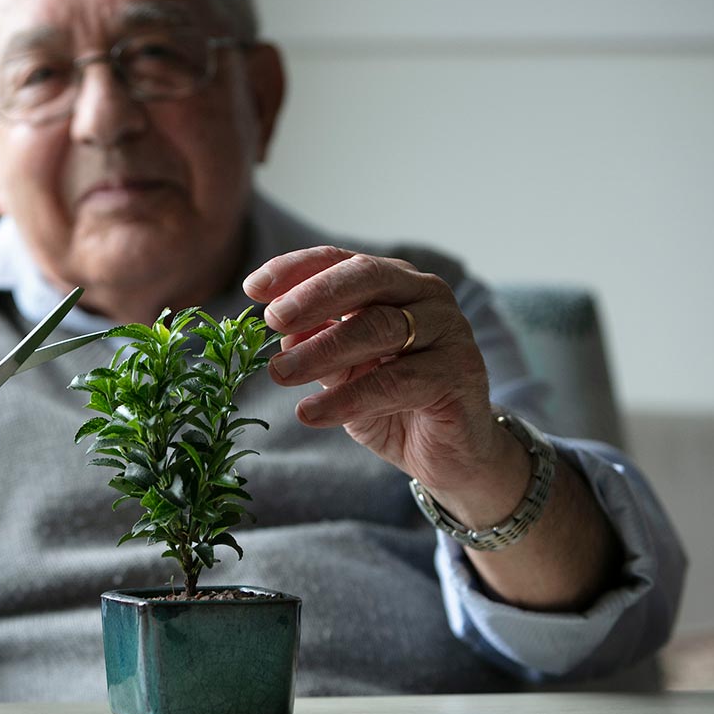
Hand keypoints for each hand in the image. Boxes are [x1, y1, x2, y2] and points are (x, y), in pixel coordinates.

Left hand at [244, 246, 525, 515]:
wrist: (448, 453)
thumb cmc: (391, 401)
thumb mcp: (342, 370)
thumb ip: (317, 343)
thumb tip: (282, 329)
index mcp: (393, 283)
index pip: (340, 261)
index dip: (295, 270)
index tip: (252, 290)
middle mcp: (426, 295)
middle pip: (365, 279)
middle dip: (313, 297)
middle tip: (272, 321)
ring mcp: (449, 331)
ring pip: (380, 328)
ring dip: (322, 351)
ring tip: (279, 374)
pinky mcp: (460, 373)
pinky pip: (398, 381)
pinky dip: (349, 397)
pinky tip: (310, 412)